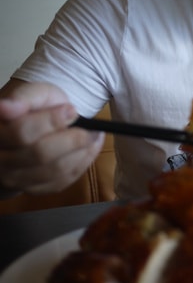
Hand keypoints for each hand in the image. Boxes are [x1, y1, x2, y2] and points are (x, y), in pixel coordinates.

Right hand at [0, 80, 103, 195]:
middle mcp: (0, 159)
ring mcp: (13, 178)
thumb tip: (5, 108)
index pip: (22, 132)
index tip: (72, 110)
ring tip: (95, 136)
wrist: (37, 126)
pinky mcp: (32, 189)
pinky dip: (82, 164)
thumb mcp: (33, 93)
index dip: (51, 121)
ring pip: (53, 171)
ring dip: (81, 152)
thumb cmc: (36, 108)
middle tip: (91, 128)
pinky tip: (89, 149)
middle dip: (72, 139)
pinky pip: (61, 182)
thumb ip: (23, 98)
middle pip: (40, 155)